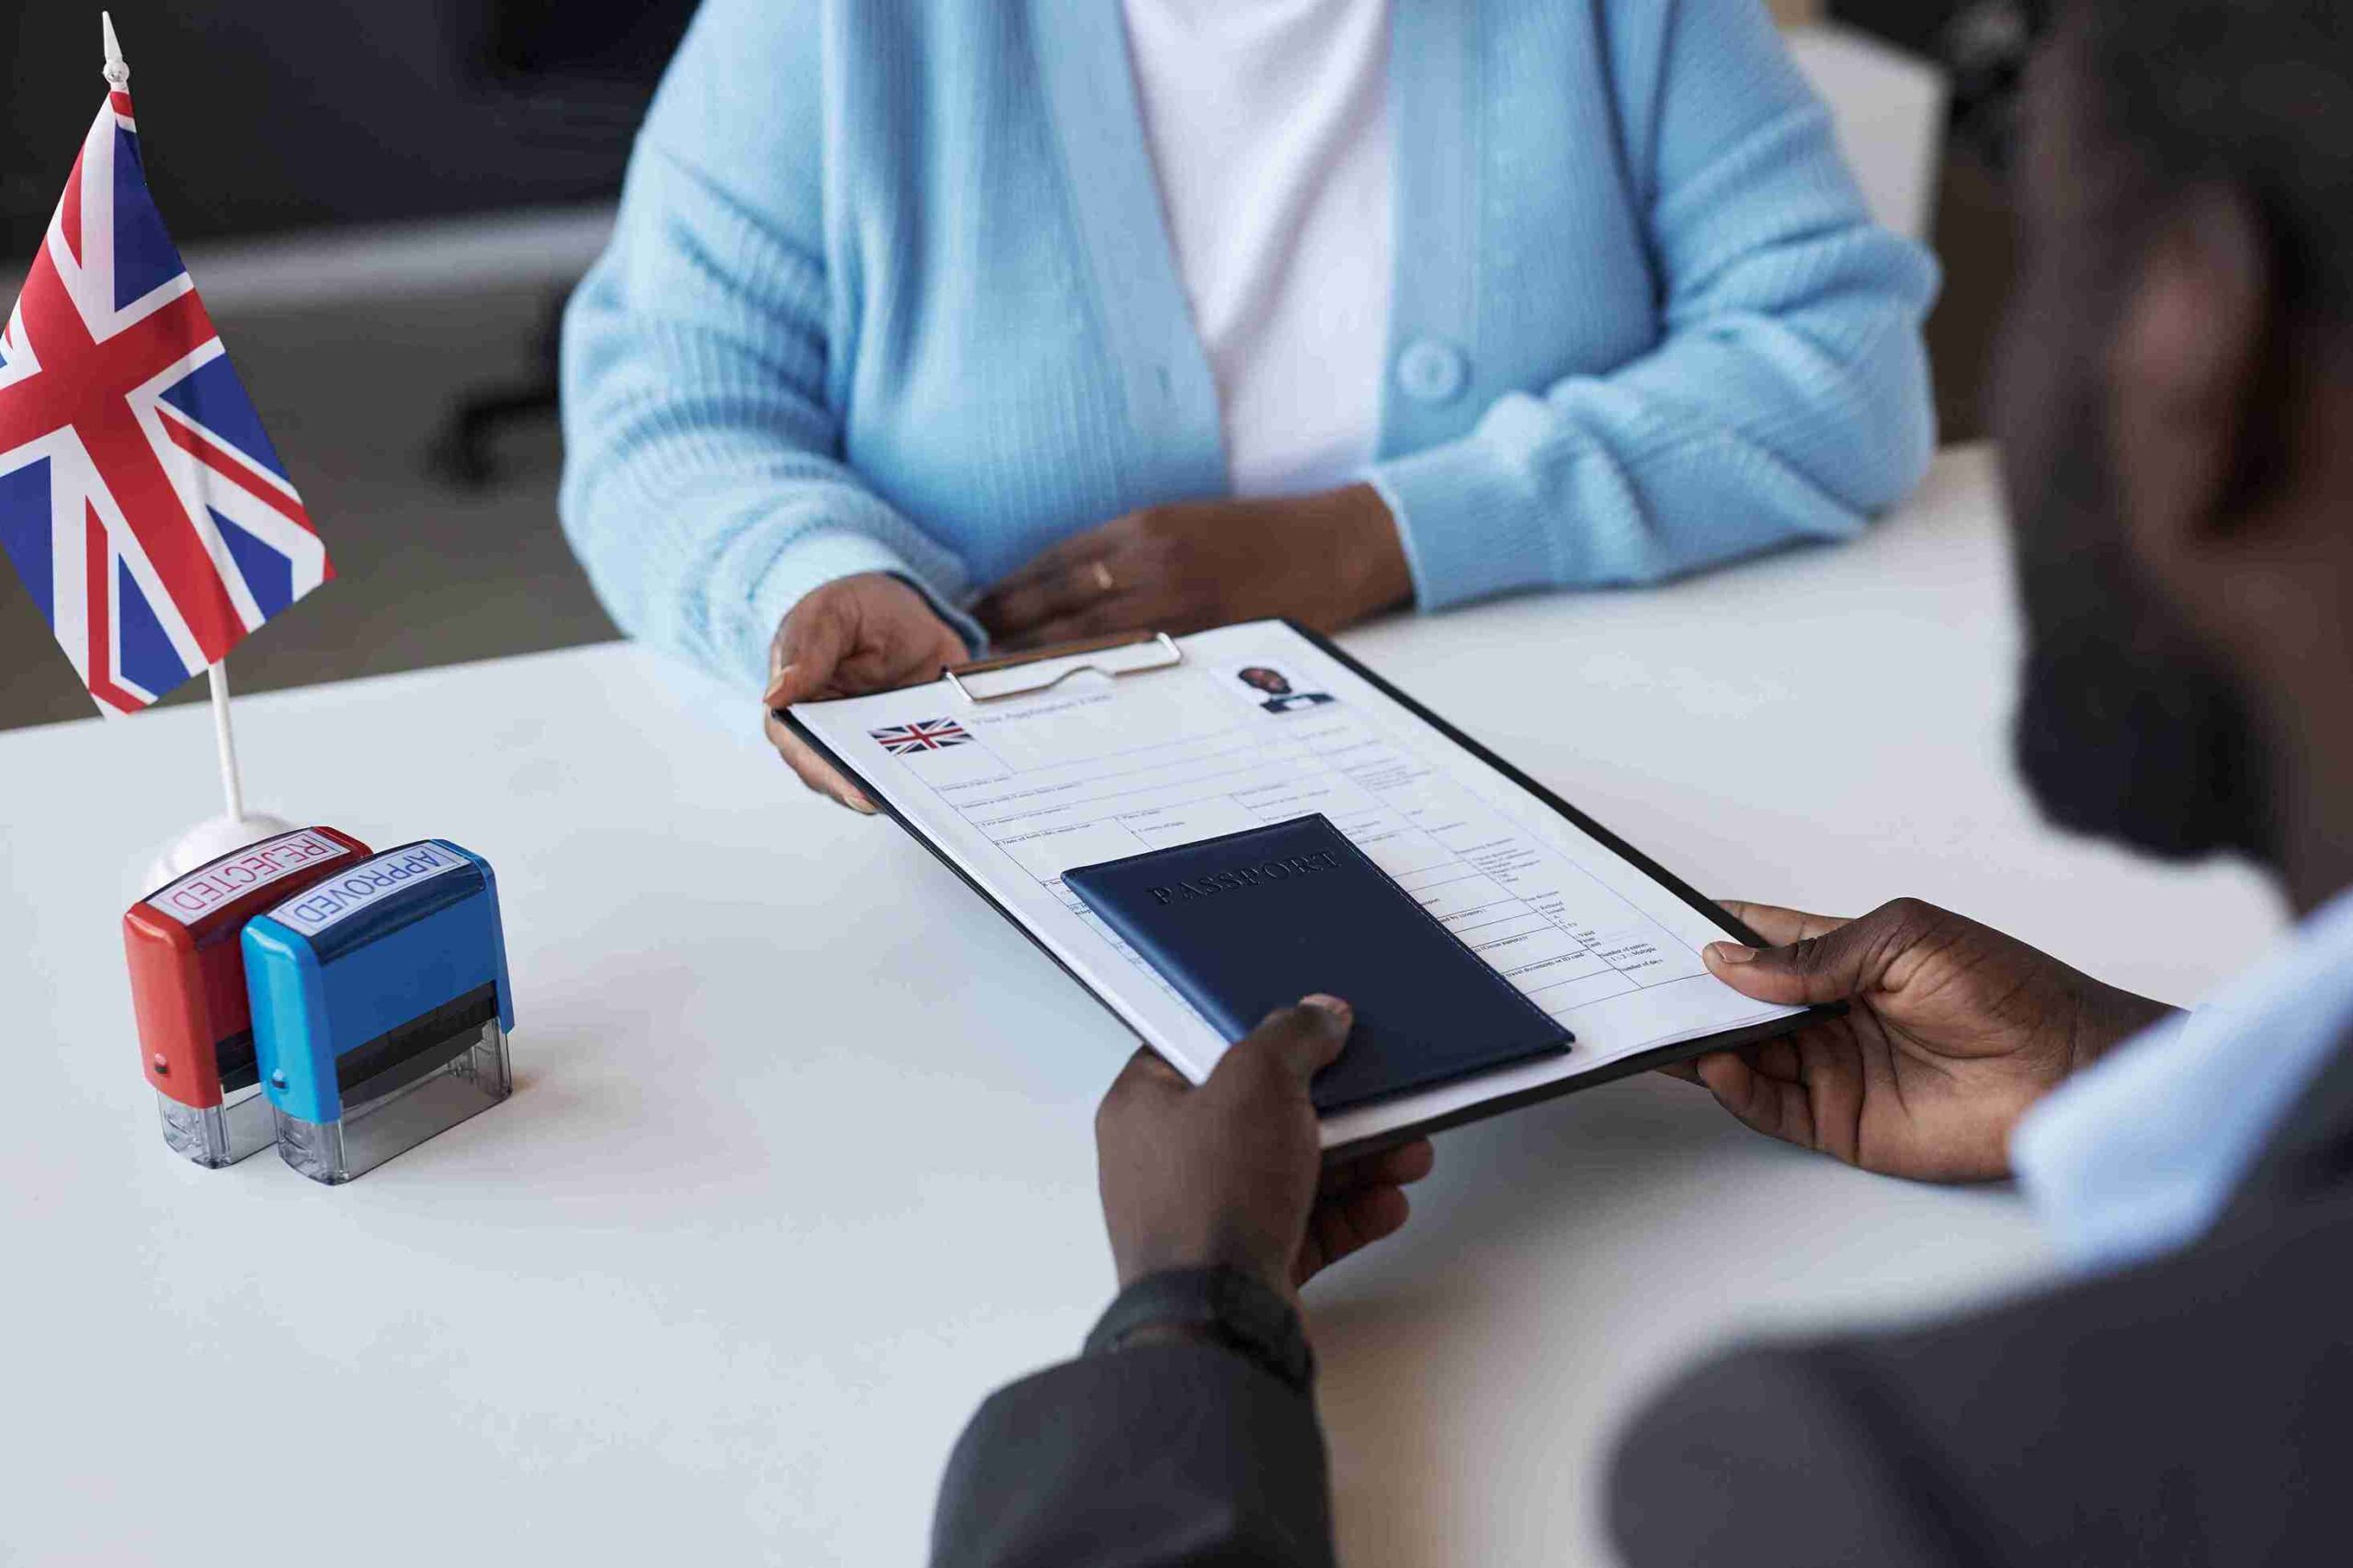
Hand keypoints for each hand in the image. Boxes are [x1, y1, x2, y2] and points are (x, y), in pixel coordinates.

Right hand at [762, 573, 966, 811]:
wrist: (899, 612)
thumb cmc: (851, 611)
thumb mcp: (830, 614)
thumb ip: (808, 651)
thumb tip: (775, 697)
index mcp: (794, 713)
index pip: (806, 755)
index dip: (833, 776)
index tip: (863, 792)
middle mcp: (826, 743)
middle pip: (848, 782)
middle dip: (878, 789)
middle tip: (909, 797)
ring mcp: (869, 753)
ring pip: (886, 786)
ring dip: (910, 789)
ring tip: (938, 792)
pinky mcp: (906, 752)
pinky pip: (922, 772)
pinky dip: (939, 774)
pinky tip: (962, 771)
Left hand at [973, 484, 1411, 648]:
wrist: (1329, 548)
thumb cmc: (1253, 537)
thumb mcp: (1182, 522)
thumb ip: (1125, 550)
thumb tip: (1059, 589)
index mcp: (1142, 525)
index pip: (1053, 563)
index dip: (1009, 592)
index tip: (973, 614)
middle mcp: (1152, 562)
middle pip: (1057, 603)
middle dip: (1007, 631)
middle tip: (963, 659)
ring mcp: (1178, 604)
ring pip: (1087, 639)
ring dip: (1038, 661)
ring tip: (997, 684)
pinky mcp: (1203, 638)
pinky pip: (1134, 662)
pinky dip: (1096, 676)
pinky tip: (1068, 692)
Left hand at [1096, 996, 1436, 1303]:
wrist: (1219, 1323)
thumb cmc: (1207, 1206)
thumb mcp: (1256, 1082)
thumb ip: (1292, 1037)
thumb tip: (1318, 1016)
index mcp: (1146, 1107)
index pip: (1202, 1048)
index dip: (1260, 1033)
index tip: (1312, 1028)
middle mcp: (1172, 1162)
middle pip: (1264, 1112)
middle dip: (1337, 1106)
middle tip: (1380, 1096)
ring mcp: (1211, 1215)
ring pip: (1296, 1170)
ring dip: (1360, 1159)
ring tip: (1406, 1152)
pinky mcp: (1249, 1260)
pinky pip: (1310, 1224)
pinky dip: (1352, 1212)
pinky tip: (1388, 1202)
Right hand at [1678, 898, 2175, 1181]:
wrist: (2067, 1070)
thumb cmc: (2009, 990)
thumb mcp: (1903, 940)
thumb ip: (1812, 957)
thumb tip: (1727, 961)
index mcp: (1845, 957)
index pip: (1759, 942)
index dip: (1709, 935)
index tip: (1656, 927)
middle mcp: (1829, 1013)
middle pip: (1737, 1004)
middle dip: (1689, 992)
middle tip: (1637, 981)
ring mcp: (1830, 1068)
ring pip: (1740, 1055)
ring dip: (1698, 1041)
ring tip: (1659, 1024)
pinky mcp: (1839, 1122)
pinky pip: (1767, 1105)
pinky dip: (1733, 1087)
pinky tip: (1716, 1063)